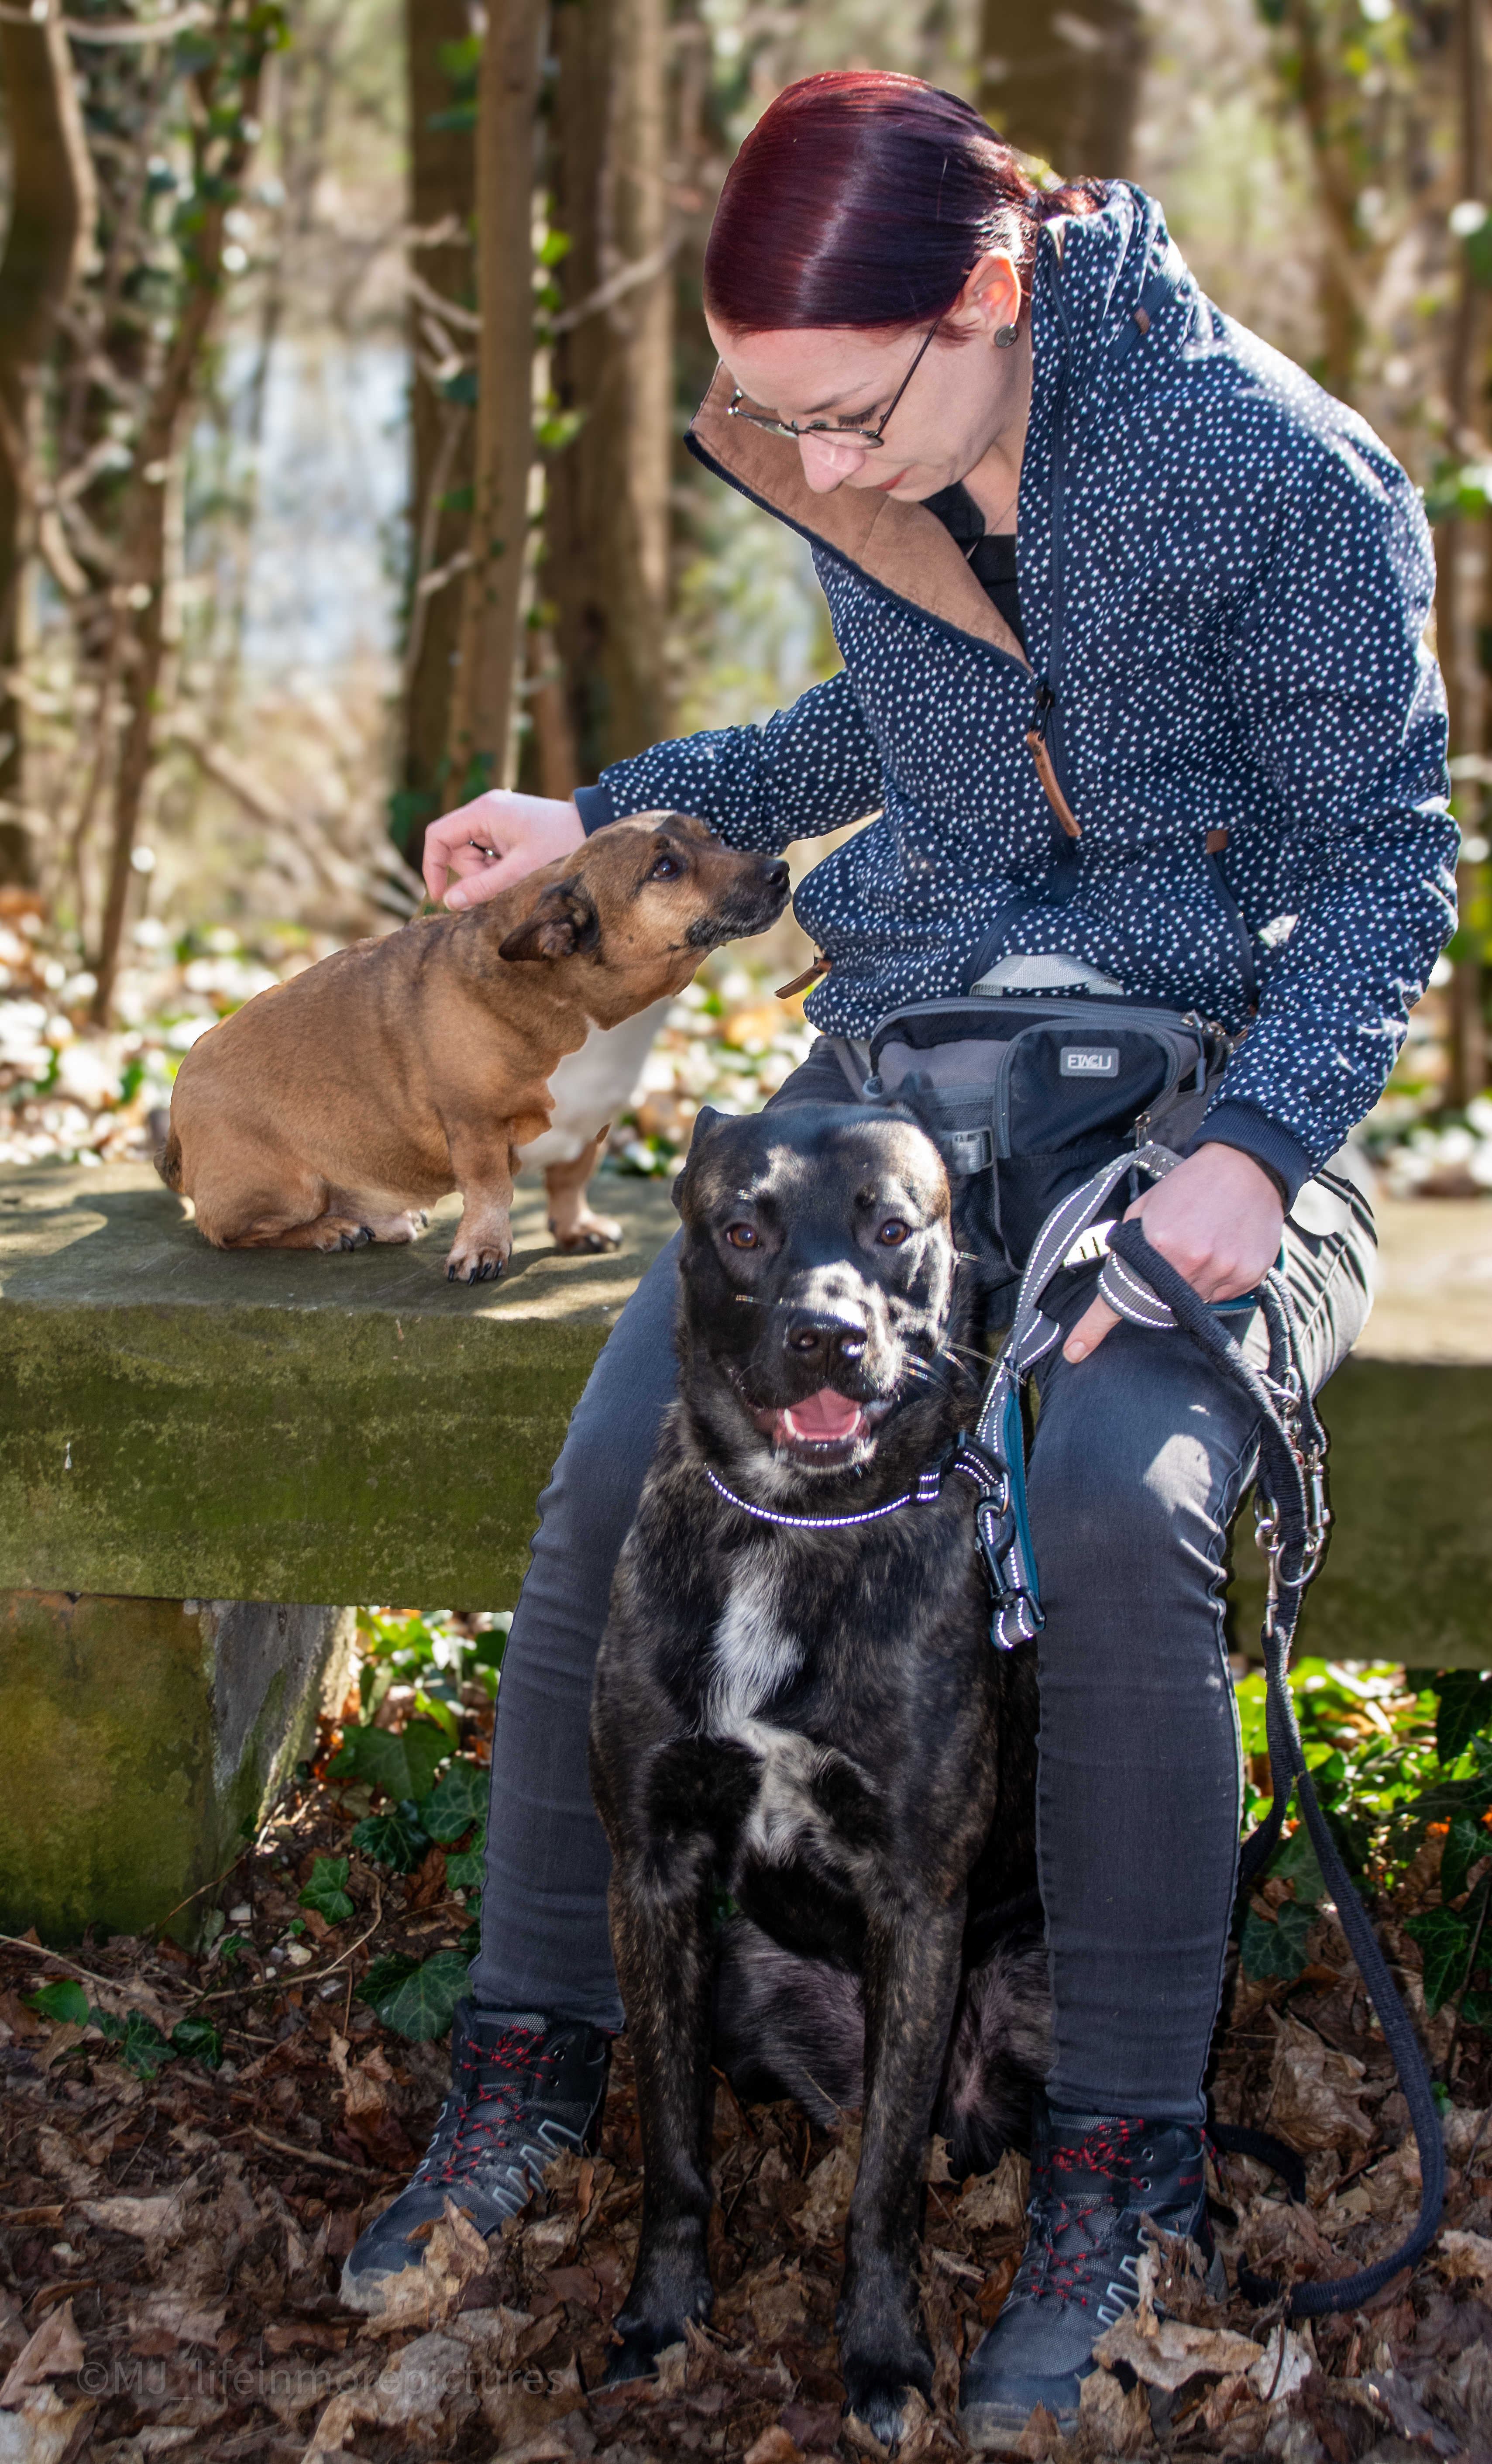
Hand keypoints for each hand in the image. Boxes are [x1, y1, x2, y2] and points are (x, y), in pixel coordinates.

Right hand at [422, 790, 585, 910]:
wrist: (594, 825)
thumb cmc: (561, 844)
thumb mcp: (520, 871)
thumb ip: (483, 887)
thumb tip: (448, 903)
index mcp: (483, 811)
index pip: (437, 836)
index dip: (433, 867)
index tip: (441, 897)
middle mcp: (485, 810)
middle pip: (456, 850)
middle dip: (473, 874)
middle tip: (504, 884)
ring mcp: (496, 819)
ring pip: (473, 856)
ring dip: (488, 874)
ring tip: (518, 875)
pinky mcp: (507, 829)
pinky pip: (489, 854)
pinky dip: (499, 869)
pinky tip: (520, 870)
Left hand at [1062, 1143, 1285, 1362]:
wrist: (1246, 1166)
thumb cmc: (1190, 1185)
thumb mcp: (1146, 1206)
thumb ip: (1129, 1243)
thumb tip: (1117, 1276)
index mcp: (1159, 1245)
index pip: (1121, 1296)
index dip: (1094, 1327)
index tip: (1075, 1352)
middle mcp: (1191, 1262)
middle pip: (1162, 1305)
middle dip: (1160, 1291)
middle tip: (1173, 1260)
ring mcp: (1223, 1270)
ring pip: (1194, 1304)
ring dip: (1190, 1286)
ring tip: (1202, 1245)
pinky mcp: (1248, 1275)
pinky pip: (1223, 1297)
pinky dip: (1217, 1281)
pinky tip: (1222, 1249)